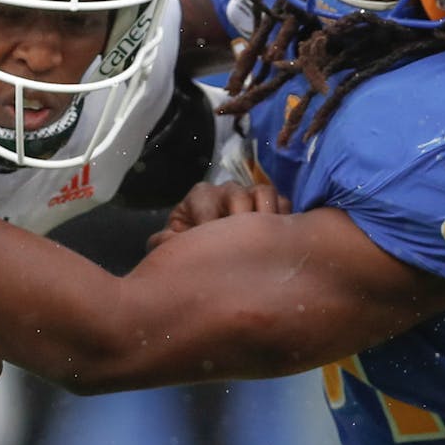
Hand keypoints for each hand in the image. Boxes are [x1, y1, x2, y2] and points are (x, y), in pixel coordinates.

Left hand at [147, 181, 290, 250]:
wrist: (211, 253)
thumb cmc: (192, 245)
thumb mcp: (175, 244)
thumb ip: (166, 242)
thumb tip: (160, 241)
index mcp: (200, 197)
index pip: (206, 199)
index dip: (209, 222)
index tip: (212, 245)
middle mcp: (226, 192)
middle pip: (237, 193)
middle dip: (239, 220)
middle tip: (240, 245)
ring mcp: (251, 196)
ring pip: (263, 193)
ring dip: (264, 216)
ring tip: (262, 242)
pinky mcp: (273, 206)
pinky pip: (284, 204)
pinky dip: (284, 219)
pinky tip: (279, 240)